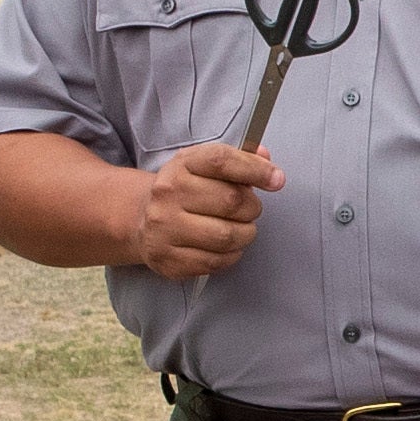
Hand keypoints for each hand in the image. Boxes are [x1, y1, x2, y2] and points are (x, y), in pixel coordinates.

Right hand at [131, 140, 277, 279]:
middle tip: (249, 210)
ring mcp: (164, 228)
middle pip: (231, 201)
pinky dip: (231, 255)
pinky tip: (226, 247)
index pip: (222, 161)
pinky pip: (216, 261)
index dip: (255, 170)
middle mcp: (168, 194)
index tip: (276, 179)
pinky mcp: (167, 258)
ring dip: (245, 234)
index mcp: (181, 165)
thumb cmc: (185, 192)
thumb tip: (266, 159)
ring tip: (240, 229)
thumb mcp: (205, 167)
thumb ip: (239, 160)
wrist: (143, 221)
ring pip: (227, 236)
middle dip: (252, 208)